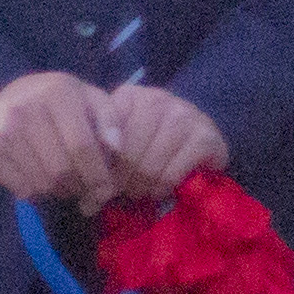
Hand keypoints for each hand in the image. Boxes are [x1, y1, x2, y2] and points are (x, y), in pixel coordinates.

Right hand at [0, 70, 119, 207]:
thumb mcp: (91, 100)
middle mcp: (24, 108)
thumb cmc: (62, 102)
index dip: (98, 174)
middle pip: (62, 169)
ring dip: (59, 192)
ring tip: (65, 183)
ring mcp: (1, 130)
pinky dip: (36, 192)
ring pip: (42, 183)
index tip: (107, 190)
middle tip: (85, 188)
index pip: (82, 146)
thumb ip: (110, 120)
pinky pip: (20, 188)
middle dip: (80, 186)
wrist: (10, 96)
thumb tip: (115, 147)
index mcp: (57, 92)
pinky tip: (41, 179)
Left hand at [99, 83, 230, 201]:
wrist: (202, 137)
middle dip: (122, 181)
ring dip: (142, 188)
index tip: (102, 181)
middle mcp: (158, 100)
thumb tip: (88, 197)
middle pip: (126, 154)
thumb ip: (103, 152)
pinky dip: (163, 188)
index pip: (104, 137)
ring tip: (141, 192)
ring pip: (149, 167)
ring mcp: (185, 116)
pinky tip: (161, 189)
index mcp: (131, 96)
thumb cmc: (153, 140)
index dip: (101, 165)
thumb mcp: (122, 137)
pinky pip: (172, 173)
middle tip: (123, 192)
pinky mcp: (205, 138)